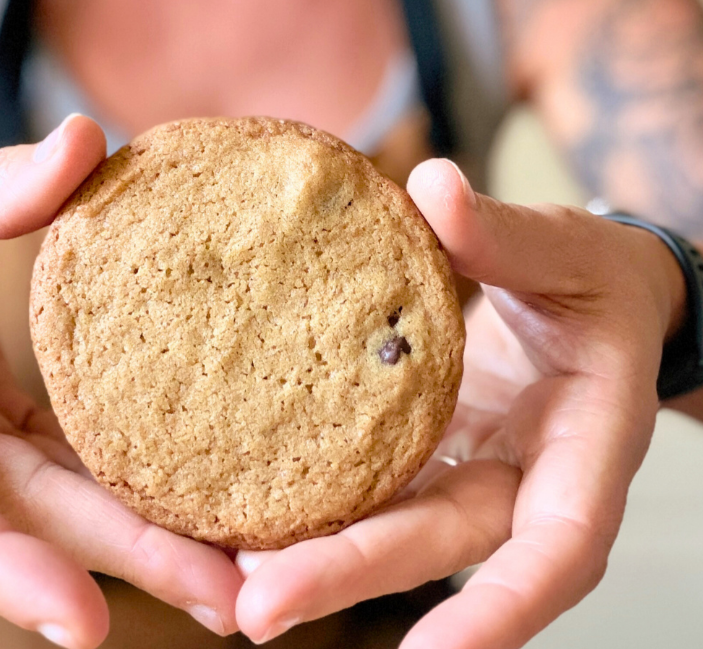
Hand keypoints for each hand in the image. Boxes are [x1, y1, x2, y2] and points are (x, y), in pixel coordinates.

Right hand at [0, 115, 241, 647]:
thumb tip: (87, 142)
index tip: (82, 619)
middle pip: (19, 528)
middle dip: (121, 565)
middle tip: (225, 599)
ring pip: (54, 517)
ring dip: (143, 548)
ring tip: (236, 576)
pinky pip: (67, 479)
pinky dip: (128, 500)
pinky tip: (201, 513)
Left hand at [233, 159, 684, 646]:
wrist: (591, 306)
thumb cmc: (593, 284)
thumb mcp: (567, 255)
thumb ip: (506, 235)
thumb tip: (435, 187)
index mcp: (582, 450)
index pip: (555, 550)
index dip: (500, 609)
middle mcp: (521, 486)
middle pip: (438, 550)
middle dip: (350, 581)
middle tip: (257, 608)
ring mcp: (468, 482)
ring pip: (393, 537)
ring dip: (314, 562)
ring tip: (226, 576)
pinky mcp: (427, 464)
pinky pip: (371, 496)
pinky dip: (313, 512)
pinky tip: (243, 515)